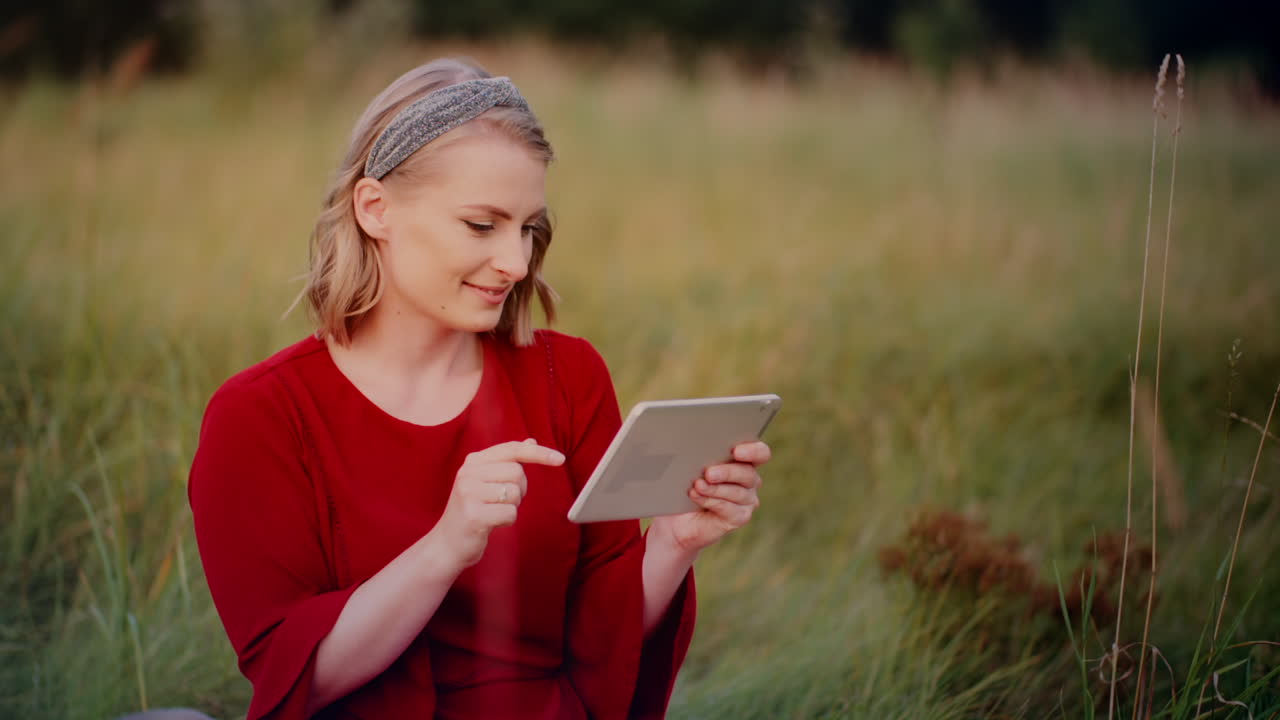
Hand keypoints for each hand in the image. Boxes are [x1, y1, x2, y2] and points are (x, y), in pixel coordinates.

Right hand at [430, 438, 564, 571]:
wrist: (447, 544)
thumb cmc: (473, 511)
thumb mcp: (487, 482)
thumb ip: (507, 462)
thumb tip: (531, 441)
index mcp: (473, 461)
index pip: (512, 449)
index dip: (538, 453)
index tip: (560, 459)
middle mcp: (468, 472)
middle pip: (517, 472)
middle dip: (519, 490)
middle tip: (501, 501)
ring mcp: (468, 493)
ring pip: (515, 493)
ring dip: (512, 507)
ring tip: (493, 512)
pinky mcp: (473, 515)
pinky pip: (510, 513)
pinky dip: (507, 521)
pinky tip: (491, 524)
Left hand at [650, 441, 770, 553]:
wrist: (677, 517)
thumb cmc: (685, 484)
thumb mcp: (691, 465)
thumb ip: (700, 455)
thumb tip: (692, 445)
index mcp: (744, 460)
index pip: (760, 453)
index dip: (752, 451)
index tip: (736, 451)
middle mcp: (750, 480)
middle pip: (748, 473)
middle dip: (727, 472)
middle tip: (708, 473)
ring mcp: (747, 500)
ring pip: (738, 492)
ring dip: (715, 489)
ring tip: (697, 486)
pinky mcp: (740, 517)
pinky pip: (730, 509)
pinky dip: (711, 501)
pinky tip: (696, 496)